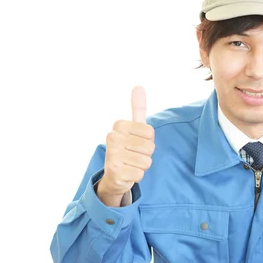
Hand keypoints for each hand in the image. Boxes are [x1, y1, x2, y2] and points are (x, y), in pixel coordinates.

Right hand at [96, 86, 154, 205]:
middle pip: (149, 147)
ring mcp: (112, 155)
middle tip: (133, 156)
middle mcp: (112, 138)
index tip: (136, 142)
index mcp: (118, 126)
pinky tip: (126, 174)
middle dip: (146, 155)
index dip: (148, 140)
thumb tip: (139, 86)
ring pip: (146, 161)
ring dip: (141, 166)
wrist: (114, 176)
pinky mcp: (115, 172)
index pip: (150, 133)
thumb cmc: (127, 149)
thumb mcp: (133, 129)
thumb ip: (137, 109)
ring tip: (130, 164)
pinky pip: (140, 174)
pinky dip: (137, 176)